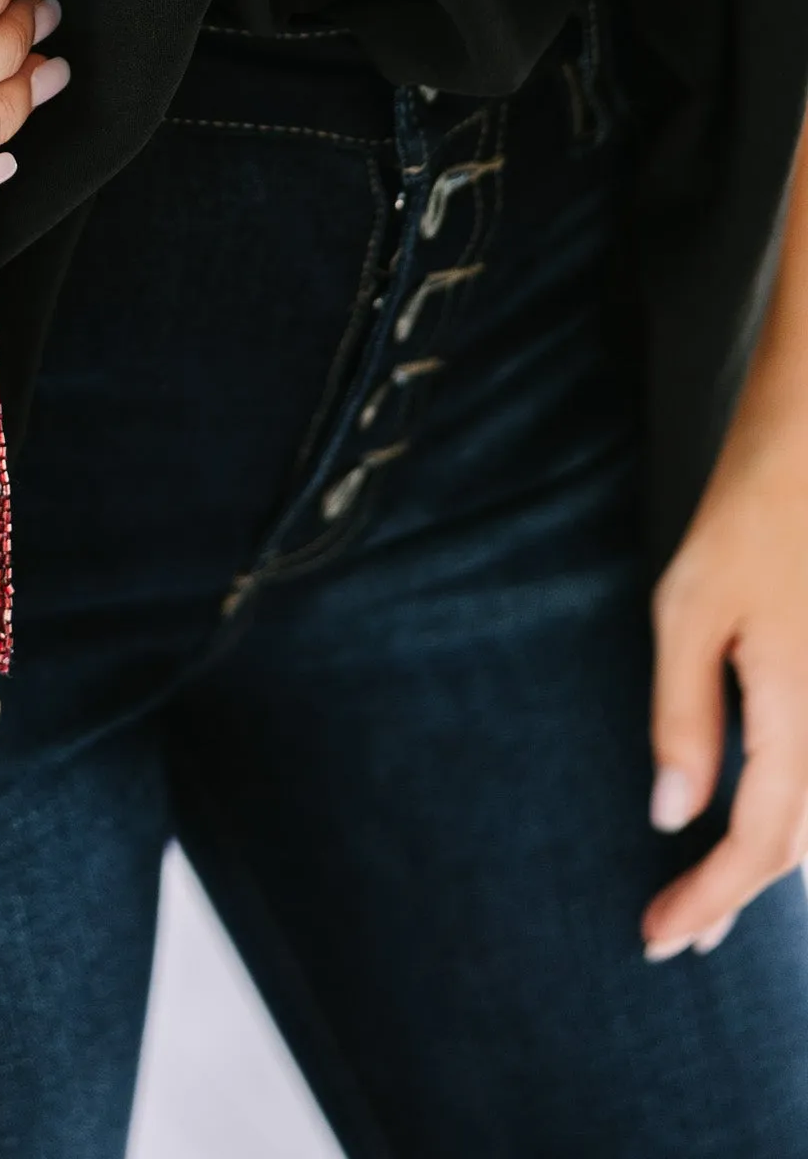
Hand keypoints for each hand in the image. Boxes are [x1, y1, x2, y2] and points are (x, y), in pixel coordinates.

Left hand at [644, 408, 807, 958]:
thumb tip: (673, 815)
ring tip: (712, 899)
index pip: (758, 843)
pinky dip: (794, 818)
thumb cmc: (751, 516)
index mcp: (801, 717)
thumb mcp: (689, 609)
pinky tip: (762, 823)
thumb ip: (684, 717)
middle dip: (736, 896)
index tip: (660, 936)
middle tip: (679, 934)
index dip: (710, 898)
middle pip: (799, 847)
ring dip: (769, 864)